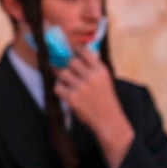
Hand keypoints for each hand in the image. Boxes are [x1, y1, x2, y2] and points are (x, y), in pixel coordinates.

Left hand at [54, 46, 134, 167]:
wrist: (108, 120)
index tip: (69, 47)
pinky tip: (66, 93)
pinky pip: (58, 87)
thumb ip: (93, 68)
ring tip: (67, 83)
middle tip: (68, 71)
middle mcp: (91, 77)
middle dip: (68, 66)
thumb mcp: (105, 80)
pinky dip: (60, 89)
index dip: (75, 49)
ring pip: (62, 73)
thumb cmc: (105, 100)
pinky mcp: (72, 98)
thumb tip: (78, 53)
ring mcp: (81, 87)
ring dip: (62, 77)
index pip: (84, 52)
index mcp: (101, 70)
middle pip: (70, 61)